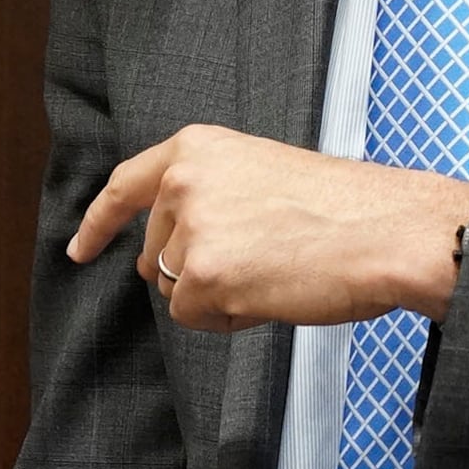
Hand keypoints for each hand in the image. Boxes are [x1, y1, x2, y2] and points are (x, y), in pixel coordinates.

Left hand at [66, 124, 468, 330]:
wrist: (388, 231)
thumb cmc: (343, 210)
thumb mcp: (260, 174)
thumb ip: (208, 196)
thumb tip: (162, 257)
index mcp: (197, 148)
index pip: (127, 185)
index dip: (99, 223)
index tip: (80, 249)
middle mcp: (183, 181)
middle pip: (155, 253)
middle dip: (194, 271)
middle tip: (263, 259)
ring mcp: (190, 227)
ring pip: (176, 289)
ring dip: (218, 295)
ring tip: (275, 271)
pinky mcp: (201, 273)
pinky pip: (195, 318)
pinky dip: (229, 319)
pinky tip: (271, 293)